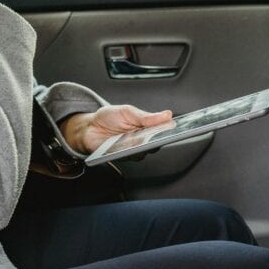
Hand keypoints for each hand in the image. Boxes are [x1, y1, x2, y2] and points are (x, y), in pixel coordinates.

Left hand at [59, 105, 173, 154]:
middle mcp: (142, 140)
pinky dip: (130, 151)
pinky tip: (127, 145)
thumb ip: (146, 116)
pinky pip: (131, 157)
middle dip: (161, 138)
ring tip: (141, 138)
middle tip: (162, 134)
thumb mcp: (127, 111)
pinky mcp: (124, 157)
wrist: (88, 127)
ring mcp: (134, 149)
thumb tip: (167, 115)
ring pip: (146, 151)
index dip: (173, 130)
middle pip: (158, 143)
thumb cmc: (108, 118)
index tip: (180, 127)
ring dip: (144, 145)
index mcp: (146, 126)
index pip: (164, 130)